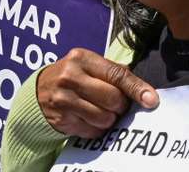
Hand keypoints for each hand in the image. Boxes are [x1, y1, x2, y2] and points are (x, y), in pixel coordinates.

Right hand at [35, 48, 157, 137]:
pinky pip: (93, 131)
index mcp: (81, 58)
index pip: (116, 74)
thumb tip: (143, 90)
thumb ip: (113, 71)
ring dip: (109, 119)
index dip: (136, 88)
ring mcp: (64, 100)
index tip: (151, 100)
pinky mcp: (62, 120)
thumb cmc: (71, 77)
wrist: (38, 92)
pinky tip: (88, 118)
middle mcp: (71, 77)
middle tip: (115, 103)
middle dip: (120, 105)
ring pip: (105, 118)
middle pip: (113, 98)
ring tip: (100, 110)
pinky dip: (97, 128)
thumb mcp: (87, 65)